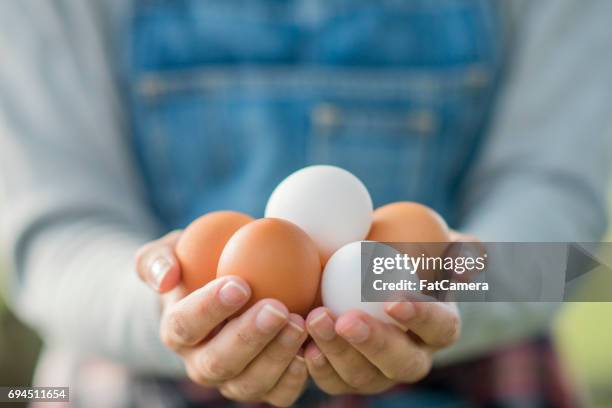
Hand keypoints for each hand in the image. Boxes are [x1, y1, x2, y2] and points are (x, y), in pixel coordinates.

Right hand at [135, 232, 308, 406]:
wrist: (227, 291)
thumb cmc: (201, 265)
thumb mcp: (172, 251)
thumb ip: (158, 259)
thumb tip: (166, 278)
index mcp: (177, 332)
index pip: (185, 325)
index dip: (209, 308)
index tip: (240, 285)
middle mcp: (201, 364)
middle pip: (218, 362)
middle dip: (248, 338)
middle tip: (277, 308)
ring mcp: (233, 380)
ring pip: (249, 383)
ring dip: (276, 356)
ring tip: (299, 324)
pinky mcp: (264, 389)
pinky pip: (278, 394)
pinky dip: (295, 378)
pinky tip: (310, 351)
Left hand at [303, 230, 475, 394]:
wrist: (359, 270)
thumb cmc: (404, 253)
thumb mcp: (438, 244)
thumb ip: (460, 250)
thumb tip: (467, 267)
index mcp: (440, 327)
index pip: (440, 327)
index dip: (421, 318)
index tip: (392, 300)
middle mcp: (412, 357)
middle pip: (401, 363)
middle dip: (375, 344)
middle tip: (347, 320)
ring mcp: (378, 373)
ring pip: (363, 376)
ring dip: (338, 352)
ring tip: (316, 320)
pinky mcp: (345, 378)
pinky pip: (334, 381)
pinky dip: (318, 366)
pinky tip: (303, 343)